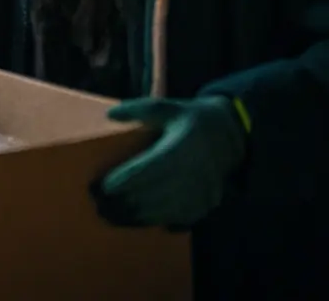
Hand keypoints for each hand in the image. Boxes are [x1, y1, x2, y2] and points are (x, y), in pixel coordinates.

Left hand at [94, 96, 246, 229]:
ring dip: (135, 217)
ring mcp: (200, 193)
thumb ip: (137, 110)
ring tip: (111, 217)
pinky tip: (136, 221)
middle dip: (123, 203)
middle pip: (152, 196)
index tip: (101, 186)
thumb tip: (109, 115)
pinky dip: (155, 222)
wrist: (230, 136)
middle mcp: (191, 174)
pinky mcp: (205, 205)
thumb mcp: (165, 107)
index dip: (124, 181)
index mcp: (179, 149)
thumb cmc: (190, 120)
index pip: (148, 170)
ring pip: (162, 212)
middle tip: (98, 205)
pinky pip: (178, 220)